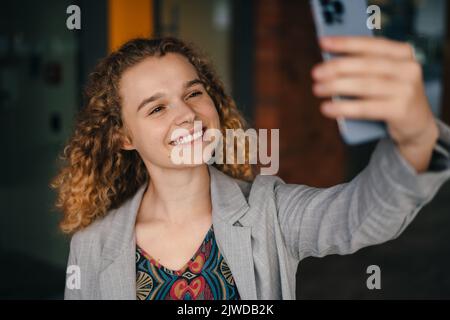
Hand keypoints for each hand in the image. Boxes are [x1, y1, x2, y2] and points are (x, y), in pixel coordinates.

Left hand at [312, 36, 438, 172]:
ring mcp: (406, 90)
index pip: (371, 44)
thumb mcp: (384, 76)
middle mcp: (408, 69)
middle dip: (337, 67)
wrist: (416, 124)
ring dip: (336, 87)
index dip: (345, 43)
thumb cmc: (390, 95)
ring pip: (364, 86)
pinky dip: (343, 108)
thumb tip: (329, 64)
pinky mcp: (400, 110)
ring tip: (317, 89)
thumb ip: (363, 67)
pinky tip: (327, 108)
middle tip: (315, 73)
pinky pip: (366, 108)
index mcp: (403, 53)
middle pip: (366, 65)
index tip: (323, 43)